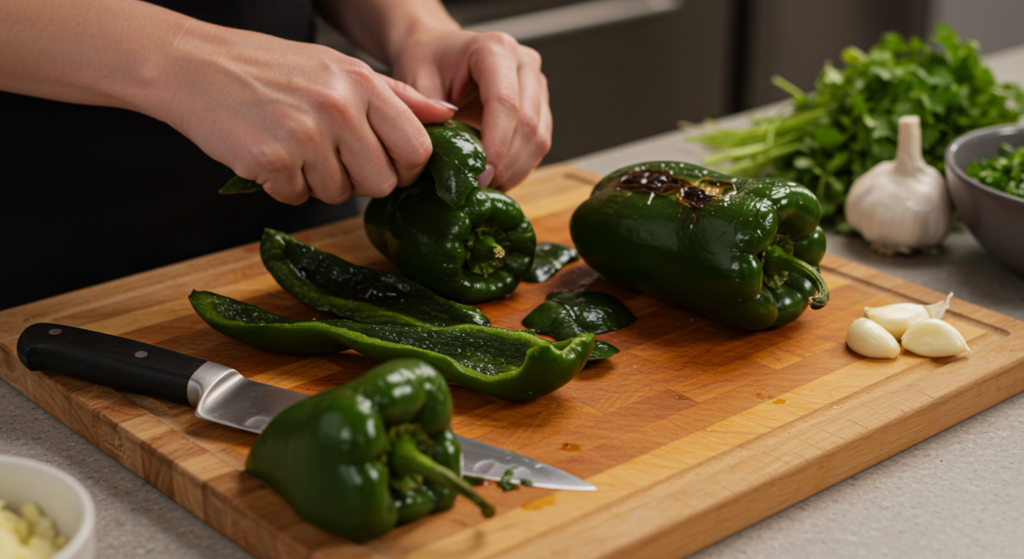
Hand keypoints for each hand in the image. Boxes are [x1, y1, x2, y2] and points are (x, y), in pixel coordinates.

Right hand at [163, 27, 454, 204]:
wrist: (193, 65)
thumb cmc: (269, 68)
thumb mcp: (338, 67)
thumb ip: (396, 95)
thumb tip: (445, 115)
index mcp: (363, 83)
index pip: (417, 148)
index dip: (405, 167)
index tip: (386, 164)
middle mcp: (340, 107)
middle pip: (381, 182)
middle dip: (360, 181)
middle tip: (331, 157)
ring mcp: (306, 135)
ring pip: (339, 194)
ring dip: (318, 182)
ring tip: (293, 147)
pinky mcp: (272, 160)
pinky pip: (298, 198)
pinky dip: (283, 187)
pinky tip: (268, 155)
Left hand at [389, 28, 551, 190]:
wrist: (438, 50)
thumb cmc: (427, 60)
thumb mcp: (415, 80)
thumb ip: (427, 113)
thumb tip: (441, 149)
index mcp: (495, 49)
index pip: (505, 103)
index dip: (496, 145)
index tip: (479, 175)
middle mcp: (524, 63)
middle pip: (528, 123)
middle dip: (506, 163)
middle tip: (480, 187)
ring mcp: (536, 83)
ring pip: (539, 137)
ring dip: (516, 169)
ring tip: (488, 186)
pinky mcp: (539, 104)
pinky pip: (539, 142)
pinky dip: (521, 166)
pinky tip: (498, 177)